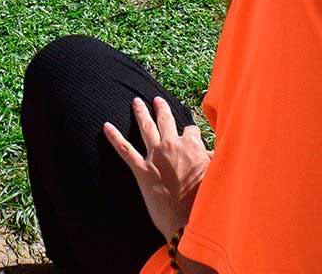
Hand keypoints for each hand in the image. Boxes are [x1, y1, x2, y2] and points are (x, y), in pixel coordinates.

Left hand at [104, 97, 210, 240]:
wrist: (186, 220)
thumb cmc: (204, 200)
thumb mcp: (215, 175)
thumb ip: (212, 160)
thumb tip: (211, 153)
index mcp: (192, 145)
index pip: (191, 130)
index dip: (191, 133)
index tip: (191, 136)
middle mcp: (172, 145)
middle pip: (166, 120)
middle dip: (161, 109)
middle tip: (157, 100)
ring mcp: (155, 156)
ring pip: (146, 127)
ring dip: (140, 113)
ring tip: (136, 102)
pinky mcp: (141, 169)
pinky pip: (124, 149)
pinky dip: (114, 137)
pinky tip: (106, 126)